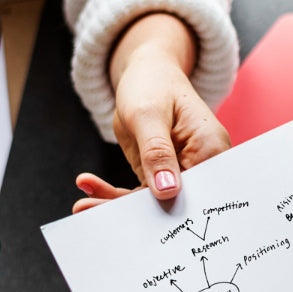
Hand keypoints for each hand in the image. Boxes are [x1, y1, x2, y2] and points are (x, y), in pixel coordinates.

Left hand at [73, 12, 230, 212]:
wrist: (147, 72)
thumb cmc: (152, 84)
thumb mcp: (148, 115)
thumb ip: (157, 152)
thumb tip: (167, 191)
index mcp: (211, 150)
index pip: (195, 192)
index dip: (168, 210)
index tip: (130, 220)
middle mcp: (201, 166)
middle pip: (174, 202)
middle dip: (134, 214)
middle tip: (91, 213)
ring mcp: (181, 173)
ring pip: (152, 203)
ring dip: (115, 205)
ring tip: (81, 207)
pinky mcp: (161, 176)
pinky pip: (140, 195)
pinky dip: (113, 194)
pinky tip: (87, 185)